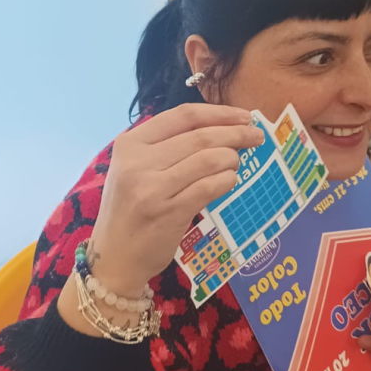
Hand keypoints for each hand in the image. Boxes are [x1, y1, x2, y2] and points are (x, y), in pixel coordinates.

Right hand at [88, 104, 264, 290]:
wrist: (114, 258)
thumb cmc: (130, 210)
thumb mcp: (134, 170)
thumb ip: (166, 148)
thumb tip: (222, 128)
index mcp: (129, 144)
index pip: (182, 115)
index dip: (219, 113)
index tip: (244, 117)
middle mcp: (137, 162)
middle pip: (199, 136)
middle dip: (235, 134)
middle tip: (256, 137)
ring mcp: (152, 188)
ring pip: (208, 159)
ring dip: (232, 159)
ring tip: (237, 164)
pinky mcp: (168, 212)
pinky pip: (209, 187)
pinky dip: (226, 181)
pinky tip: (229, 181)